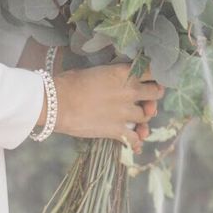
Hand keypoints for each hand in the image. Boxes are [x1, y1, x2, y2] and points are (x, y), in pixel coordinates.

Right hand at [35, 60, 164, 151]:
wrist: (57, 103)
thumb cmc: (69, 82)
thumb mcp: (94, 71)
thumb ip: (112, 75)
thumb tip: (116, 78)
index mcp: (123, 72)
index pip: (152, 70)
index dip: (155, 74)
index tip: (152, 77)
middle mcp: (129, 91)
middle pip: (156, 93)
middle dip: (153, 95)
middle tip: (148, 98)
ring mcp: (125, 112)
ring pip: (147, 116)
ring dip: (143, 117)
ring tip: (137, 118)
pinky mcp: (118, 131)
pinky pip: (136, 139)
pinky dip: (136, 141)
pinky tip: (134, 142)